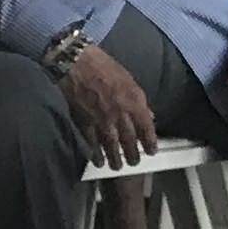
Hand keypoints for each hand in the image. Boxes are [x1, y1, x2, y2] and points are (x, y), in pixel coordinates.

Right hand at [57, 37, 155, 164]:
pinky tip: (98, 160)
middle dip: (132, 155)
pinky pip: (92, 143)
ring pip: (112, 146)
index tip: (151, 151)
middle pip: (129, 141)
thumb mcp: (128, 79)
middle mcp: (120, 113)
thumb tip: (148, 115)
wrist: (76, 62)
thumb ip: (139, 99)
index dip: (149, 143)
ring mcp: (102, 120)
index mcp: (133, 101)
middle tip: (133, 162)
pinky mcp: (85, 122)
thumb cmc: (102, 66)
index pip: (146, 128)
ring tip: (117, 166)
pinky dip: (96, 154)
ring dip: (115, 159)